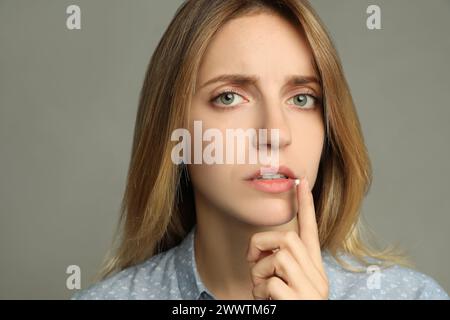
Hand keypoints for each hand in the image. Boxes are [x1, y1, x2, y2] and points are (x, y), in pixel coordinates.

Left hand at [246, 177, 328, 299]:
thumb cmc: (287, 306)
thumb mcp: (288, 284)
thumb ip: (282, 264)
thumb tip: (262, 251)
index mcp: (313, 269)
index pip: (310, 230)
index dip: (306, 205)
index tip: (302, 180)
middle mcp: (317, 277)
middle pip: (287, 238)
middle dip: (262, 244)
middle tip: (253, 262)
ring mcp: (311, 291)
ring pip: (279, 257)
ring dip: (259, 272)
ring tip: (262, 290)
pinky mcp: (300, 303)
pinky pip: (271, 282)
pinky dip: (260, 292)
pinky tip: (266, 303)